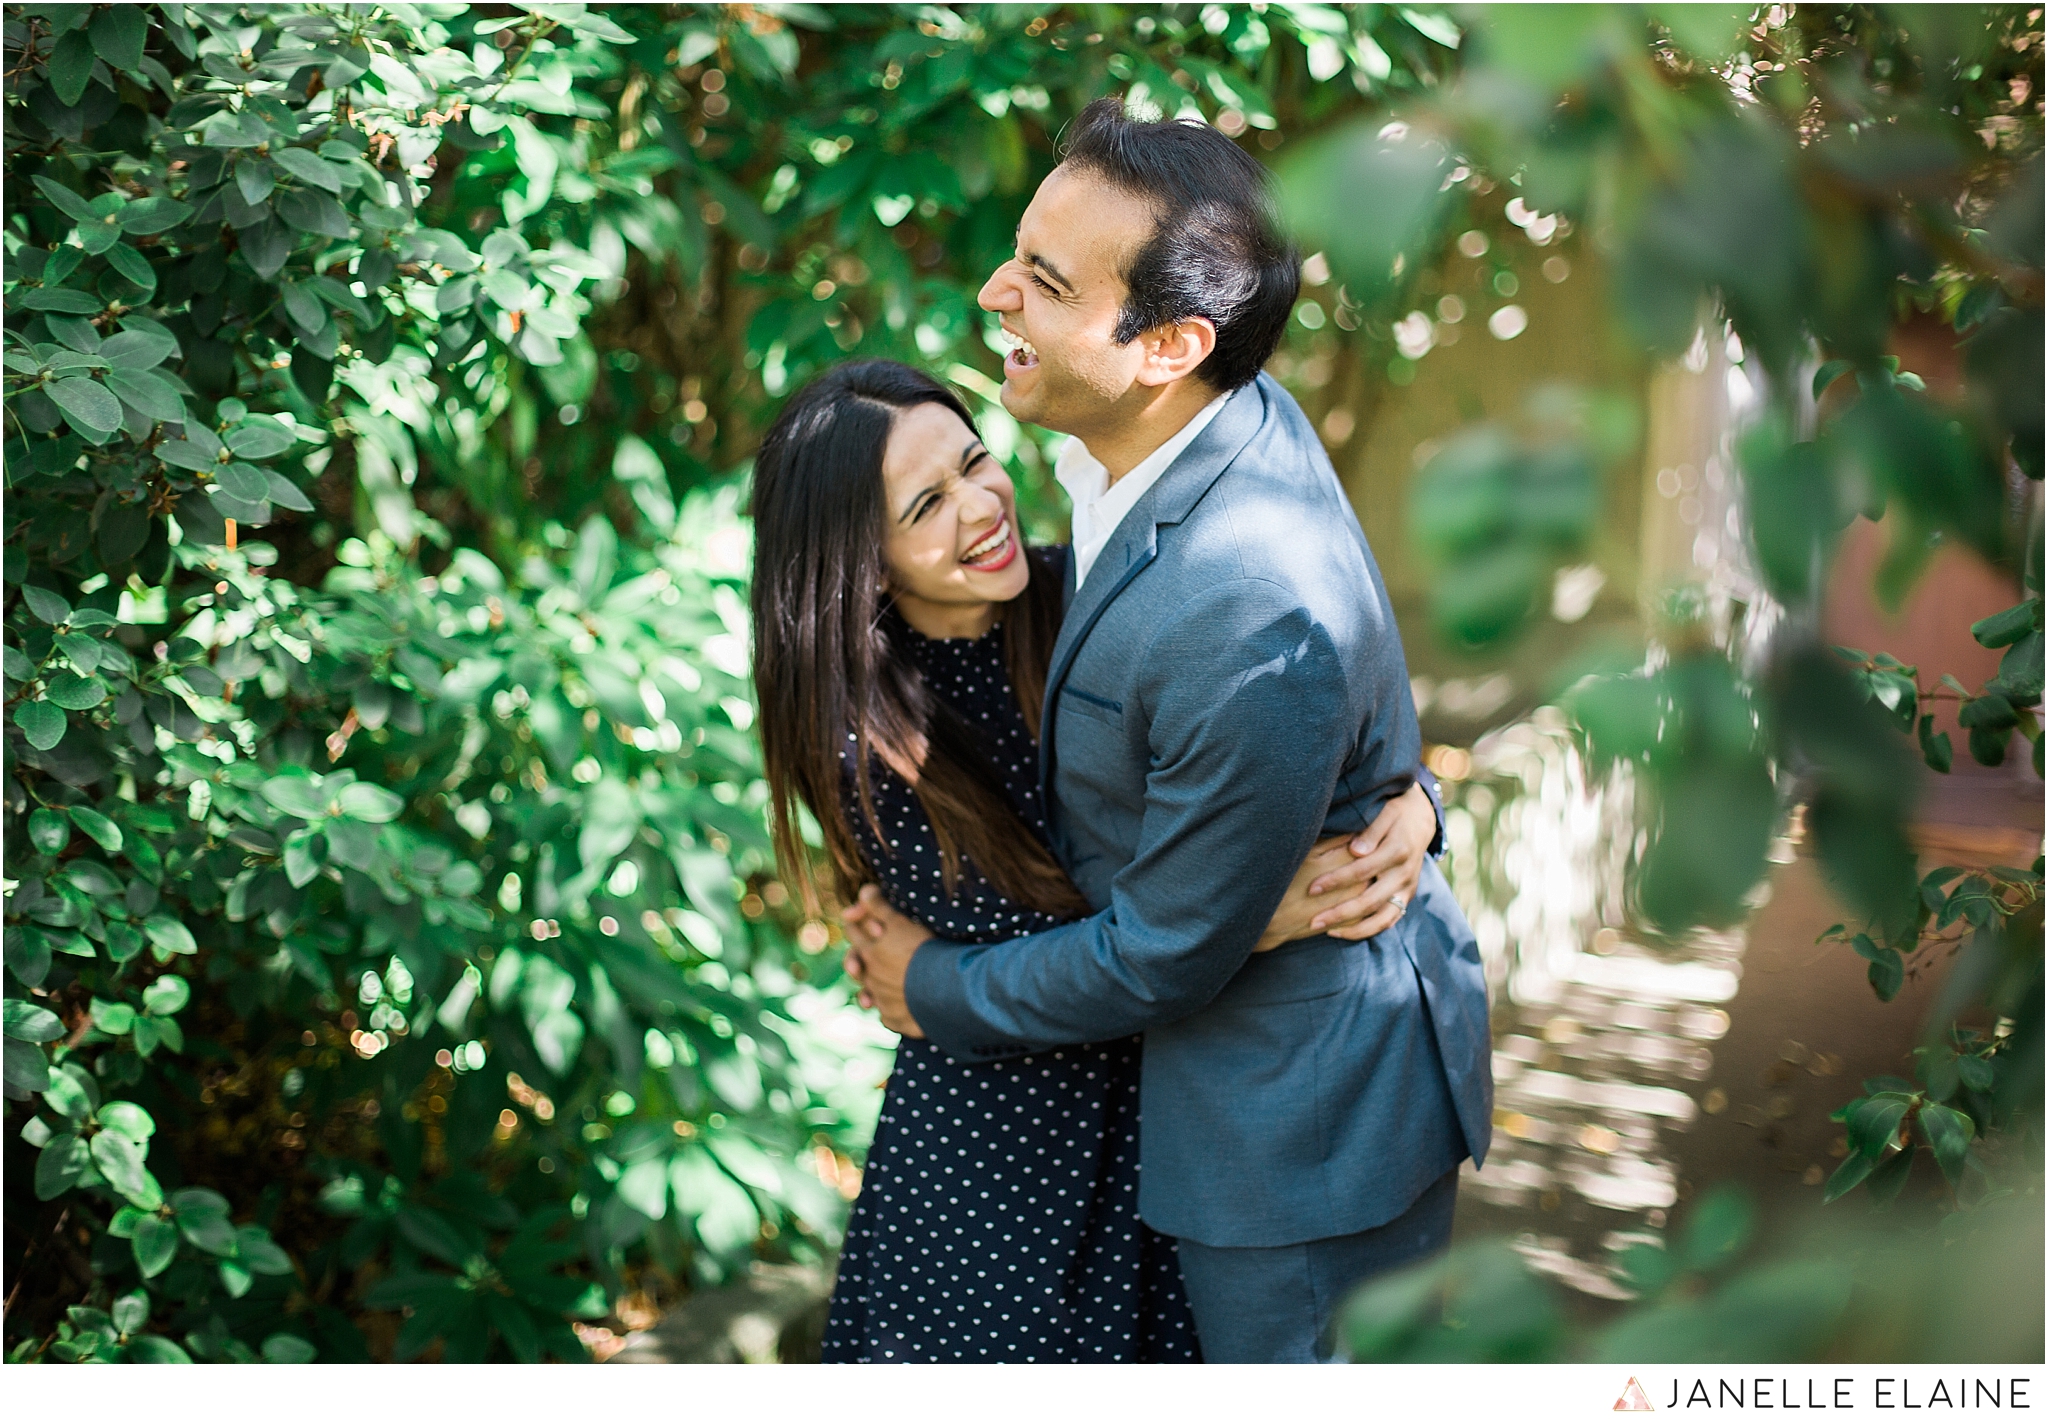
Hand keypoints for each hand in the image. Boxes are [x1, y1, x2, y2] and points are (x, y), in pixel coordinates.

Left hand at [839, 885, 927, 1037]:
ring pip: (869, 995)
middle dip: (854, 961)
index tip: (852, 917)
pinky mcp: (896, 1020)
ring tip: (869, 995)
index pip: (854, 933)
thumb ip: (880, 907)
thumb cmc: (923, 952)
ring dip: (869, 991)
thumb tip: (864, 890)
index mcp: (870, 952)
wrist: (943, 990)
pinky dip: (889, 1010)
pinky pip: (887, 1016)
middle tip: (855, 962)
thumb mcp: (901, 924)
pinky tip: (895, 1008)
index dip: (853, 922)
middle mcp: (872, 978)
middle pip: (856, 966)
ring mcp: (883, 1001)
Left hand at [1256, 780, 1435, 948]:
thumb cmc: (1393, 811)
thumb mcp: (1384, 812)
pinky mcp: (1407, 896)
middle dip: (1340, 913)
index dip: (1336, 881)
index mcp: (1397, 850)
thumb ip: (1370, 831)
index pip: (1362, 870)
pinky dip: (1369, 929)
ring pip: (1383, 917)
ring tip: (1328, 932)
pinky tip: (1344, 931)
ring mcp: (1407, 887)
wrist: (1421, 818)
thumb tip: (1355, 851)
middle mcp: (1404, 873)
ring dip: (1355, 929)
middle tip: (1313, 921)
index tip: (1312, 888)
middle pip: (1371, 900)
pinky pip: (1390, 920)